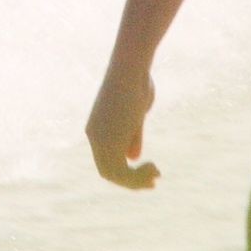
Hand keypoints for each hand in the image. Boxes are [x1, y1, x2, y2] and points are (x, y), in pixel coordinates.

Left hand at [86, 65, 158, 188]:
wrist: (130, 69)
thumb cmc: (136, 84)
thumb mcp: (135, 114)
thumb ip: (132, 136)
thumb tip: (132, 158)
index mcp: (97, 128)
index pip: (106, 160)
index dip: (126, 171)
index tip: (150, 167)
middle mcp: (94, 136)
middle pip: (107, 171)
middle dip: (131, 180)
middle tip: (155, 179)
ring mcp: (99, 139)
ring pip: (113, 175)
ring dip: (137, 181)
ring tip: (157, 174)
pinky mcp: (109, 141)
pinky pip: (120, 172)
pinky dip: (137, 178)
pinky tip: (153, 168)